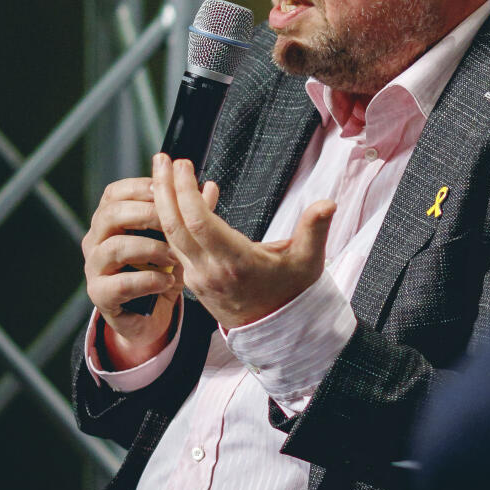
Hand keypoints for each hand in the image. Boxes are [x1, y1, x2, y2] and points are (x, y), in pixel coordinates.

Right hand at [82, 176, 188, 366]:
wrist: (149, 313)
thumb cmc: (160, 269)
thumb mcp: (175, 240)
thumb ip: (187, 214)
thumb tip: (209, 188)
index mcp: (109, 220)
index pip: (115, 193)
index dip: (141, 188)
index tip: (168, 191)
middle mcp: (96, 240)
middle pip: (110, 214)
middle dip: (146, 214)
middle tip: (173, 223)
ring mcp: (94, 267)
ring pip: (114, 247)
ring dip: (150, 248)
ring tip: (174, 256)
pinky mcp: (100, 294)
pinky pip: (120, 283)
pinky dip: (147, 280)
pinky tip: (167, 280)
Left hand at [151, 153, 335, 329]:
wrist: (275, 331)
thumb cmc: (291, 293)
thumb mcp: (309, 262)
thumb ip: (315, 229)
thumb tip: (328, 203)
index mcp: (235, 263)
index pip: (200, 224)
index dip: (187, 192)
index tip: (184, 164)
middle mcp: (210, 271)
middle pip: (175, 226)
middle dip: (164, 189)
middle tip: (161, 159)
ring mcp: (198, 277)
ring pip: (171, 236)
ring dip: (163, 202)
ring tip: (162, 172)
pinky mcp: (194, 279)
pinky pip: (179, 244)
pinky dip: (177, 219)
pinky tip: (187, 197)